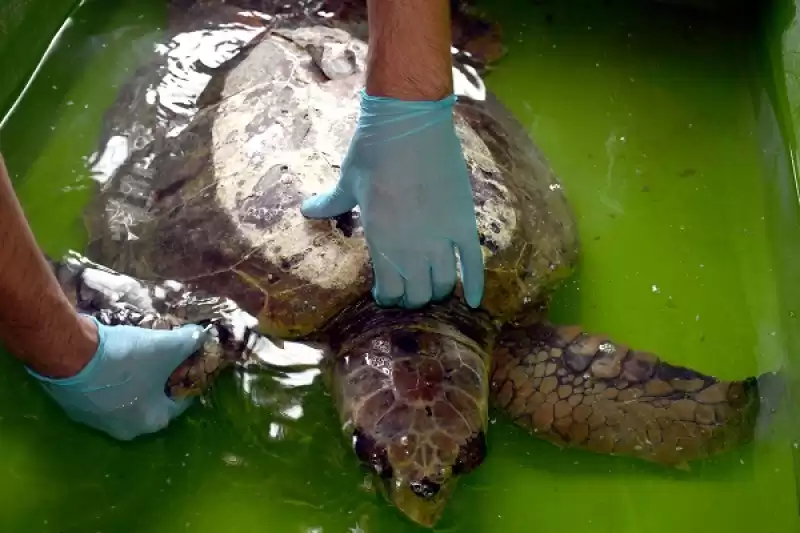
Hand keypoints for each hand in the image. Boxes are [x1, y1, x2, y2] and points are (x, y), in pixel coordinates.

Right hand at [26, 316, 207, 440]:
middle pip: (152, 401)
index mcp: (153, 421)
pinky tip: (113, 360)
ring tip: (139, 356)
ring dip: (135, 380)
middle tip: (164, 358)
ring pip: (126, 398)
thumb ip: (189, 342)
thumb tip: (200, 336)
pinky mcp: (76, 407)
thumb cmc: (129, 360)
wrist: (72, 357)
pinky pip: (103, 393)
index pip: (180, 402)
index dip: (187, 380)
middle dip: (160, 380)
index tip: (188, 364)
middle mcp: (125, 429)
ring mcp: (97, 420)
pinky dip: (111, 379)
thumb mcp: (168, 346)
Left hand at [301, 90, 483, 308]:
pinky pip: (474, 263)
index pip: (390, 290)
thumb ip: (331, 203)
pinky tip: (474, 303)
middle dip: (413, 299)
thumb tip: (307, 210)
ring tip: (433, 289)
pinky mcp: (464, 223)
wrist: (410, 121)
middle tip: (410, 292)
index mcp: (381, 241)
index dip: (388, 297)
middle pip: (418, 294)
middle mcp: (412, 247)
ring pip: (444, 283)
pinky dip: (475, 286)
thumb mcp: (348, 180)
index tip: (386, 293)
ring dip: (437, 292)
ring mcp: (442, 236)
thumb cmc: (373, 150)